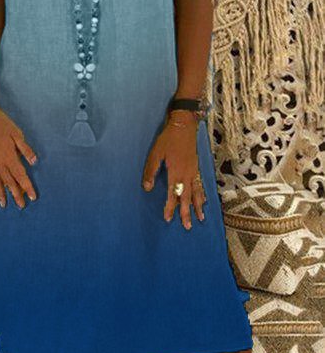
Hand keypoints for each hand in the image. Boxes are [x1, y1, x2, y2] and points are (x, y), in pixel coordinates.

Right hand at [0, 104, 37, 208]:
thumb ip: (25, 148)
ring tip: (4, 204)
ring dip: (0, 193)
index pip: (20, 175)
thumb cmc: (1, 122)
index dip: (26, 187)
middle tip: (21, 206)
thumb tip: (34, 161)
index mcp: (9, 156)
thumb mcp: (17, 133)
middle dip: (15, 194)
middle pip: (9, 181)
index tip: (32, 197)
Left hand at [142, 110, 205, 228]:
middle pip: (187, 197)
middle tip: (187, 226)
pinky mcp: (197, 167)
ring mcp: (194, 171)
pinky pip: (201, 185)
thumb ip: (151, 171)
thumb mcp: (155, 153)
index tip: (168, 218)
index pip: (173, 194)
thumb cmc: (168, 139)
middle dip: (187, 212)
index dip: (170, 207)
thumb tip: (147, 187)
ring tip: (200, 218)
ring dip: (198, 206)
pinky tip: (204, 201)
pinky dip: (203, 195)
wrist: (184, 126)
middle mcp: (187, 174)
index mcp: (176, 172)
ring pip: (197, 193)